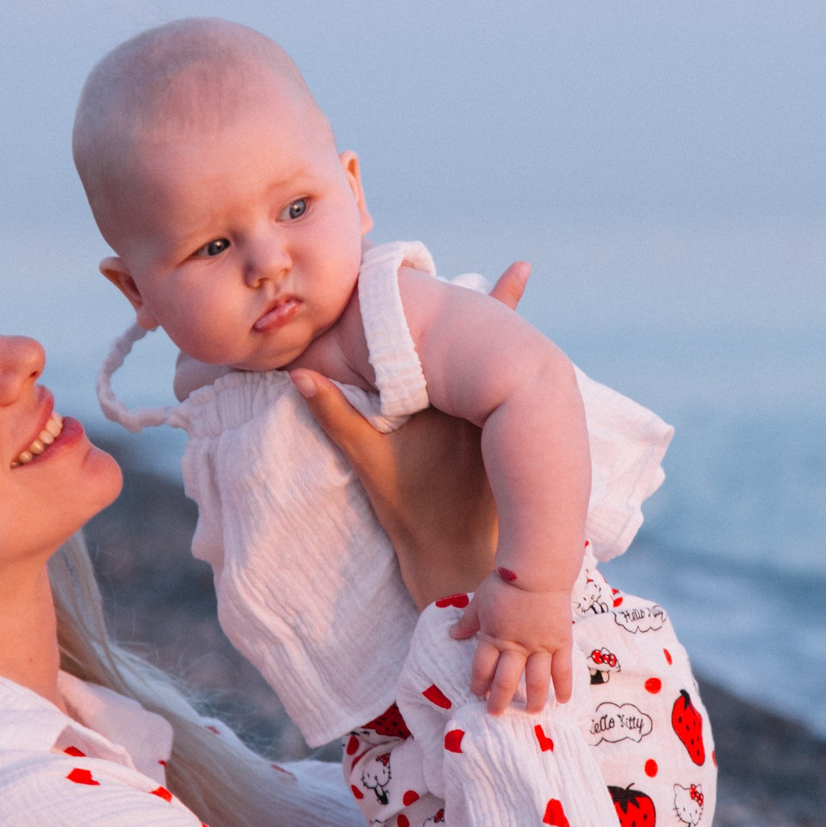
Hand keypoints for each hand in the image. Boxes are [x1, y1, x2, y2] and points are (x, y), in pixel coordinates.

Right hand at [295, 262, 530, 609]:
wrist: (457, 561)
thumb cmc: (412, 512)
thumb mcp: (369, 463)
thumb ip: (335, 417)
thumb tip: (298, 374)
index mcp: (459, 401)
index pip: (480, 341)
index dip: (498, 302)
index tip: (521, 266)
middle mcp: (492, 410)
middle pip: (502, 350)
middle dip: (505, 311)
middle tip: (522, 266)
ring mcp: (507, 431)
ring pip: (513, 375)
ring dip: (513, 343)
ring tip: (525, 290)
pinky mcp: (510, 450)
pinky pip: (518, 403)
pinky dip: (517, 380)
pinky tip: (527, 365)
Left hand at [451, 573, 576, 714]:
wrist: (538, 568)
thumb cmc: (506, 581)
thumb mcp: (481, 600)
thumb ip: (469, 621)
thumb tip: (453, 634)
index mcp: (493, 636)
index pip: (482, 668)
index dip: (478, 683)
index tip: (477, 693)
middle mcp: (516, 646)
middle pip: (505, 681)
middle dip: (499, 701)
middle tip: (496, 713)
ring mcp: (540, 646)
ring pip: (535, 682)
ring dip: (531, 701)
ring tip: (529, 713)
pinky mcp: (561, 641)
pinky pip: (563, 669)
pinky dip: (563, 687)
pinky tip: (562, 701)